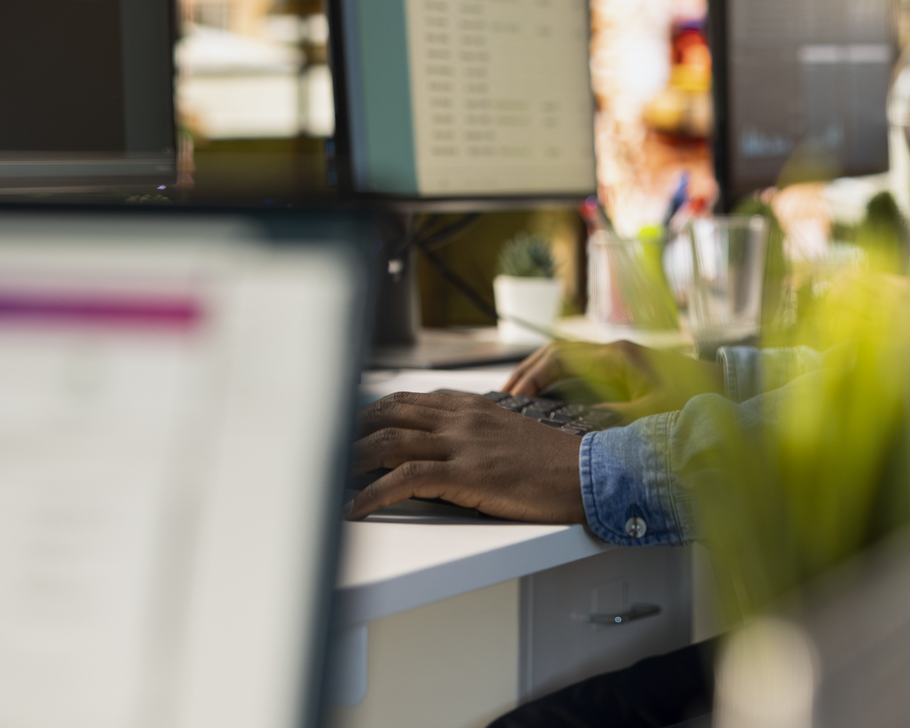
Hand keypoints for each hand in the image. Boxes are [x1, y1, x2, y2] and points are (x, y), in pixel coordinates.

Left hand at [347, 392, 585, 521]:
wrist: (585, 474)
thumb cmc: (549, 463)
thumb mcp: (504, 434)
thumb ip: (469, 433)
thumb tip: (437, 447)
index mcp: (468, 406)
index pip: (404, 400)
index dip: (368, 413)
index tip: (345, 428)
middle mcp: (459, 417)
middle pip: (387, 414)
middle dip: (348, 432)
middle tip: (324, 452)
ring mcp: (461, 443)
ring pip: (388, 441)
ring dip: (350, 461)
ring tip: (327, 479)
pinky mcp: (466, 472)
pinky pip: (405, 478)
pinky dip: (372, 493)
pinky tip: (356, 508)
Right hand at [501, 339, 722, 419]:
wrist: (725, 390)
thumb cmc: (694, 401)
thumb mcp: (650, 416)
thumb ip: (611, 420)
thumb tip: (573, 430)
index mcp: (616, 356)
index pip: (558, 356)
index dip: (532, 376)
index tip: (513, 398)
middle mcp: (613, 352)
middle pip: (555, 354)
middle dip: (527, 374)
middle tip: (504, 399)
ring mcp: (617, 360)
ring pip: (565, 361)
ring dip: (540, 377)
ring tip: (517, 401)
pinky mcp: (623, 373)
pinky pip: (579, 372)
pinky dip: (558, 384)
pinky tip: (547, 406)